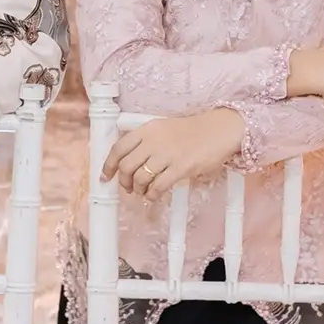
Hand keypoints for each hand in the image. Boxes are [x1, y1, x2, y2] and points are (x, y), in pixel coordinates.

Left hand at [101, 108, 245, 200]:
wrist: (218, 130)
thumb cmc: (191, 131)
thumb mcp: (163, 128)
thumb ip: (146, 141)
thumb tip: (129, 162)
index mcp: (147, 129)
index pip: (119, 148)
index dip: (108, 165)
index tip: (105, 176)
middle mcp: (154, 141)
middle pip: (126, 166)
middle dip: (123, 181)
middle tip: (128, 188)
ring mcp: (167, 154)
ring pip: (140, 178)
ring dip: (138, 189)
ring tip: (143, 191)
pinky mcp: (181, 167)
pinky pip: (158, 186)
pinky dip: (152, 195)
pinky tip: (154, 195)